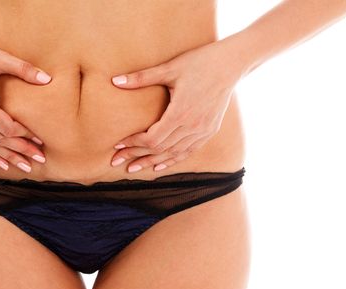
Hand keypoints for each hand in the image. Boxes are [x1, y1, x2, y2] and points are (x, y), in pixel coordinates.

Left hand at [109, 39, 245, 172]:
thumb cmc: (198, 62)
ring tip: (133, 168)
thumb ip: (141, 78)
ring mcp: (203, 131)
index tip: (118, 145)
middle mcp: (192, 126)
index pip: (152, 138)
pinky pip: (188, 152)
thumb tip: (115, 81)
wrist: (231, 64)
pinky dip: (172, 160)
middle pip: (159, 149)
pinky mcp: (209, 131)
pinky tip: (159, 166)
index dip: (133, 144)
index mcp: (181, 112)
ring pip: (173, 154)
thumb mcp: (169, 68)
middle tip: (116, 161)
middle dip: (136, 155)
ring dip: (151, 162)